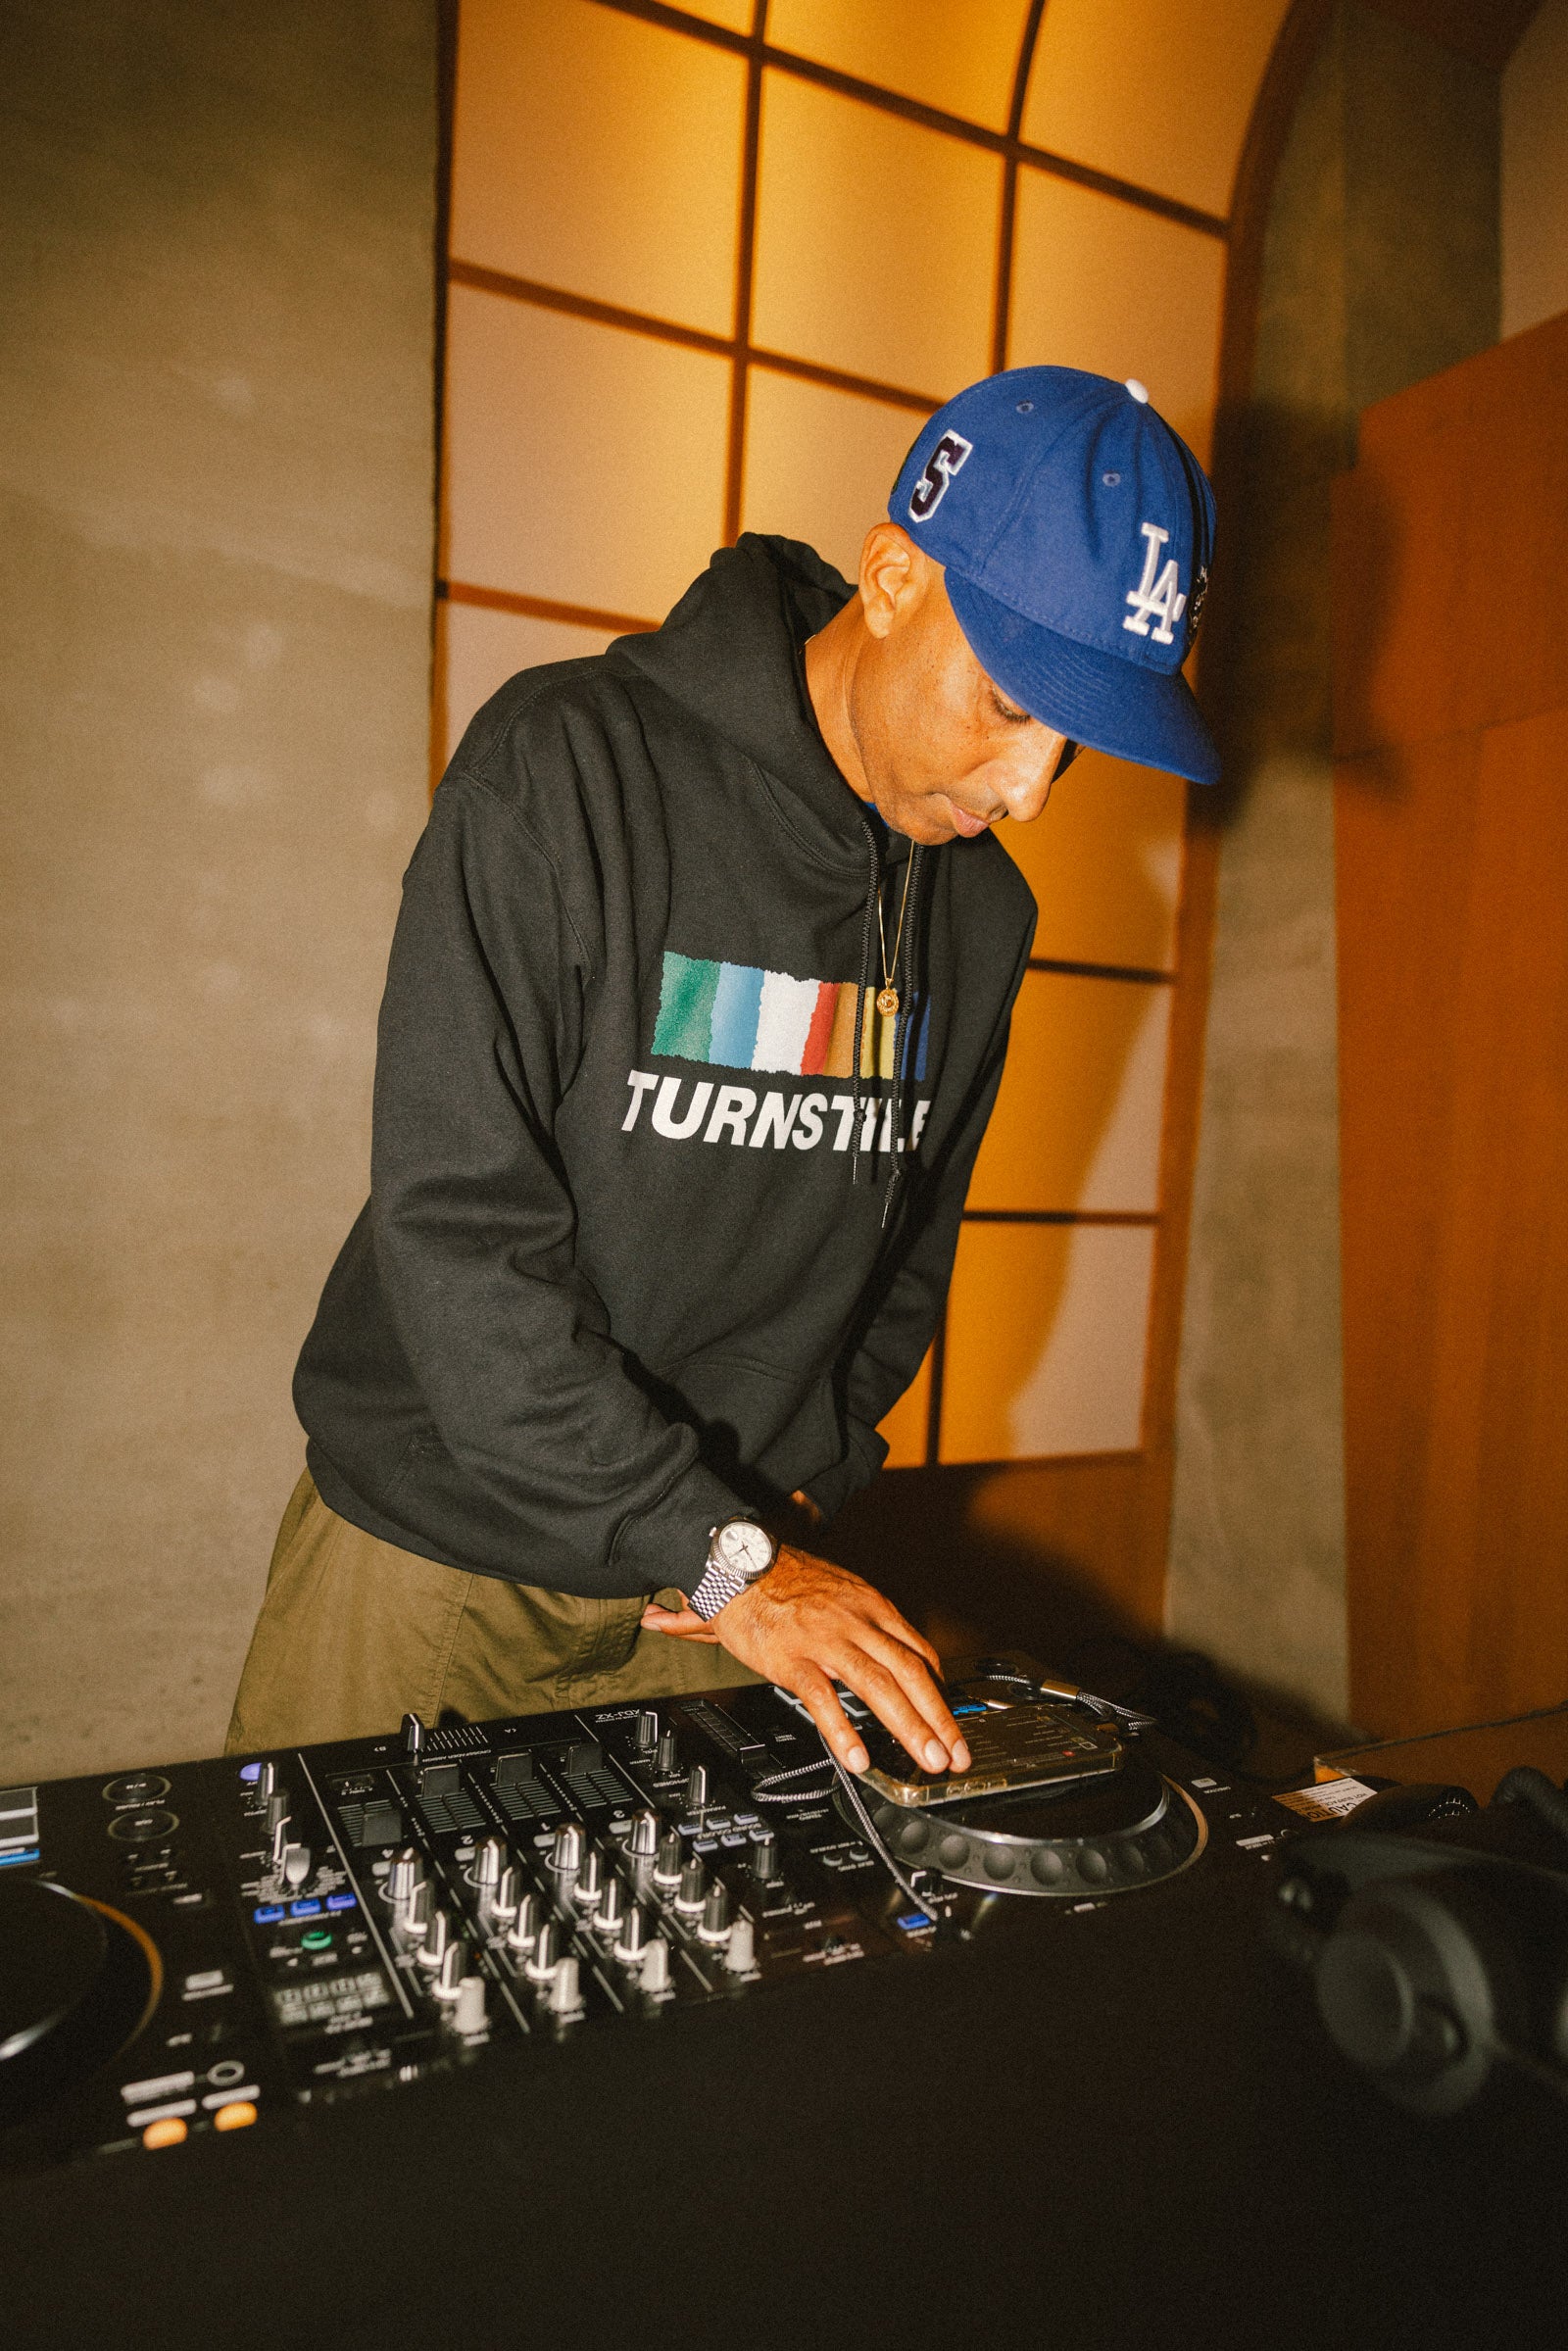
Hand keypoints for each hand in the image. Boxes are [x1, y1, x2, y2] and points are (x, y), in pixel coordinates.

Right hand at [640, 1548, 970, 1778]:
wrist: (739, 1563)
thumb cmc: (788, 1581)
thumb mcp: (844, 1594)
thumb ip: (871, 1626)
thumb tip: (896, 1658)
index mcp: (873, 1607)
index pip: (921, 1653)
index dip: (942, 1693)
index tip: (951, 1722)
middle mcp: (857, 1622)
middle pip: (911, 1673)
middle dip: (939, 1719)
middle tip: (956, 1755)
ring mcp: (825, 1640)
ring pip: (879, 1686)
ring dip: (910, 1727)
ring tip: (928, 1759)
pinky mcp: (791, 1658)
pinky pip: (822, 1698)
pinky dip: (843, 1731)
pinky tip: (857, 1757)